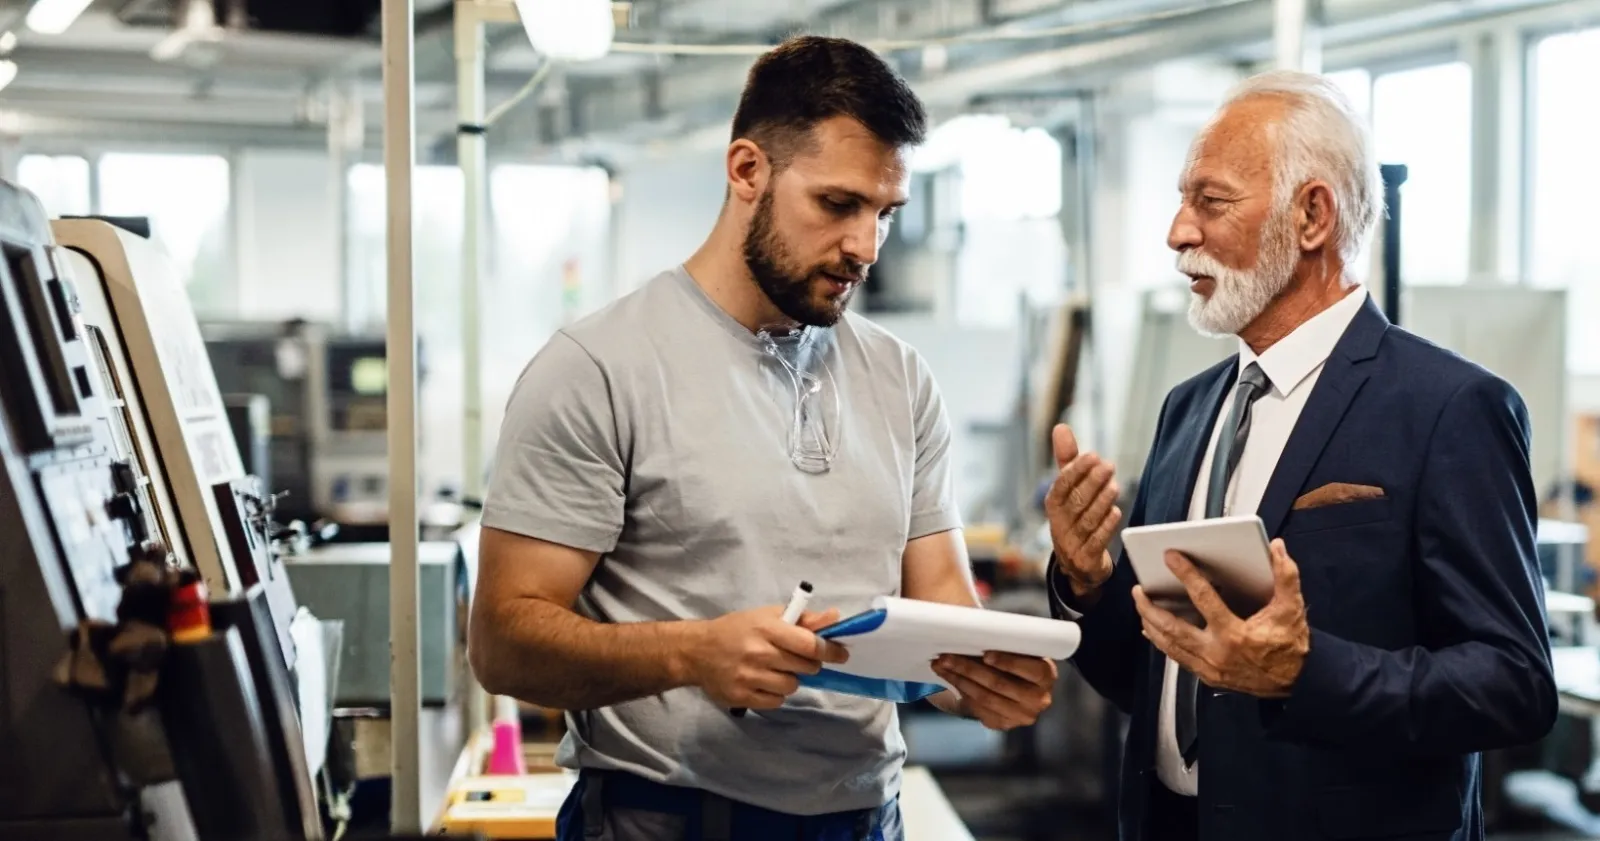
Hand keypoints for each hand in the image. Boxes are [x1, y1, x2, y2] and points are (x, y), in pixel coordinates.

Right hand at [687, 606, 848, 709]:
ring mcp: (749, 677)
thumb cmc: (737, 629)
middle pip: (805, 667)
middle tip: (798, 659)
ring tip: (775, 670)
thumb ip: (802, 619)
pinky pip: (776, 702)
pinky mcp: (741, 697)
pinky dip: (775, 694)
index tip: (840, 654)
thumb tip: (835, 618)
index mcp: (767, 628)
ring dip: (790, 680)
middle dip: (808, 664)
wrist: (696, 651)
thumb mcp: (767, 616)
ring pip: (792, 687)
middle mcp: (758, 653)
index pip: (809, 644)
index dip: (829, 650)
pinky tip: (764, 682)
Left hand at [931, 652, 1057, 730]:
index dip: (1009, 662)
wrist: (1010, 680)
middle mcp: (1039, 699)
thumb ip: (1004, 640)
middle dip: (969, 668)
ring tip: (941, 665)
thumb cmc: (1012, 655)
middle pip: (1000, 684)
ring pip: (985, 698)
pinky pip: (979, 709)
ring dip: (959, 680)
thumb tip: (973, 624)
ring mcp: (1022, 715)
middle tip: (946, 657)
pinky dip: (961, 692)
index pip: (1032, 670)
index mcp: (1046, 675)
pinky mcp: (1004, 724)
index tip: (986, 654)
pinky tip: (949, 678)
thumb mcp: (1014, 645)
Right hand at [1044, 424, 1120, 596]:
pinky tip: (1115, 512)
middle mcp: (1059, 523)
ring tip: (1114, 486)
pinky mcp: (1086, 559)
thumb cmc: (1075, 517)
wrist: (1078, 563)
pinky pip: (1096, 541)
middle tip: (1109, 466)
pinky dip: (1106, 527)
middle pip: (1075, 501)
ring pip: (1087, 520)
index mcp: (1053, 505)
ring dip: (1101, 502)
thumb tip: (1060, 427)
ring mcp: (1072, 542)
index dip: (1076, 470)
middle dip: (1092, 482)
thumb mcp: (1069, 490)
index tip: (1092, 455)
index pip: (1061, 485)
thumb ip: (1067, 460)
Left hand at [1132, 539, 1309, 697]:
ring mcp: (1209, 668)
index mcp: (1235, 634)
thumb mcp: (1292, 609)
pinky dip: (1162, 643)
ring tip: (1141, 606)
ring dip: (1151, 624)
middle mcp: (1217, 653)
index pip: (1203, 598)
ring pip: (1170, 645)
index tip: (1171, 557)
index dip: (1186, 574)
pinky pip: (1177, 658)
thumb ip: (1286, 576)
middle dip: (1150, 608)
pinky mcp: (1207, 676)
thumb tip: (1277, 548)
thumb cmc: (1290, 645)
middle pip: (1172, 628)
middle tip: (1138, 589)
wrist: (1297, 682)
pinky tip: (1153, 631)